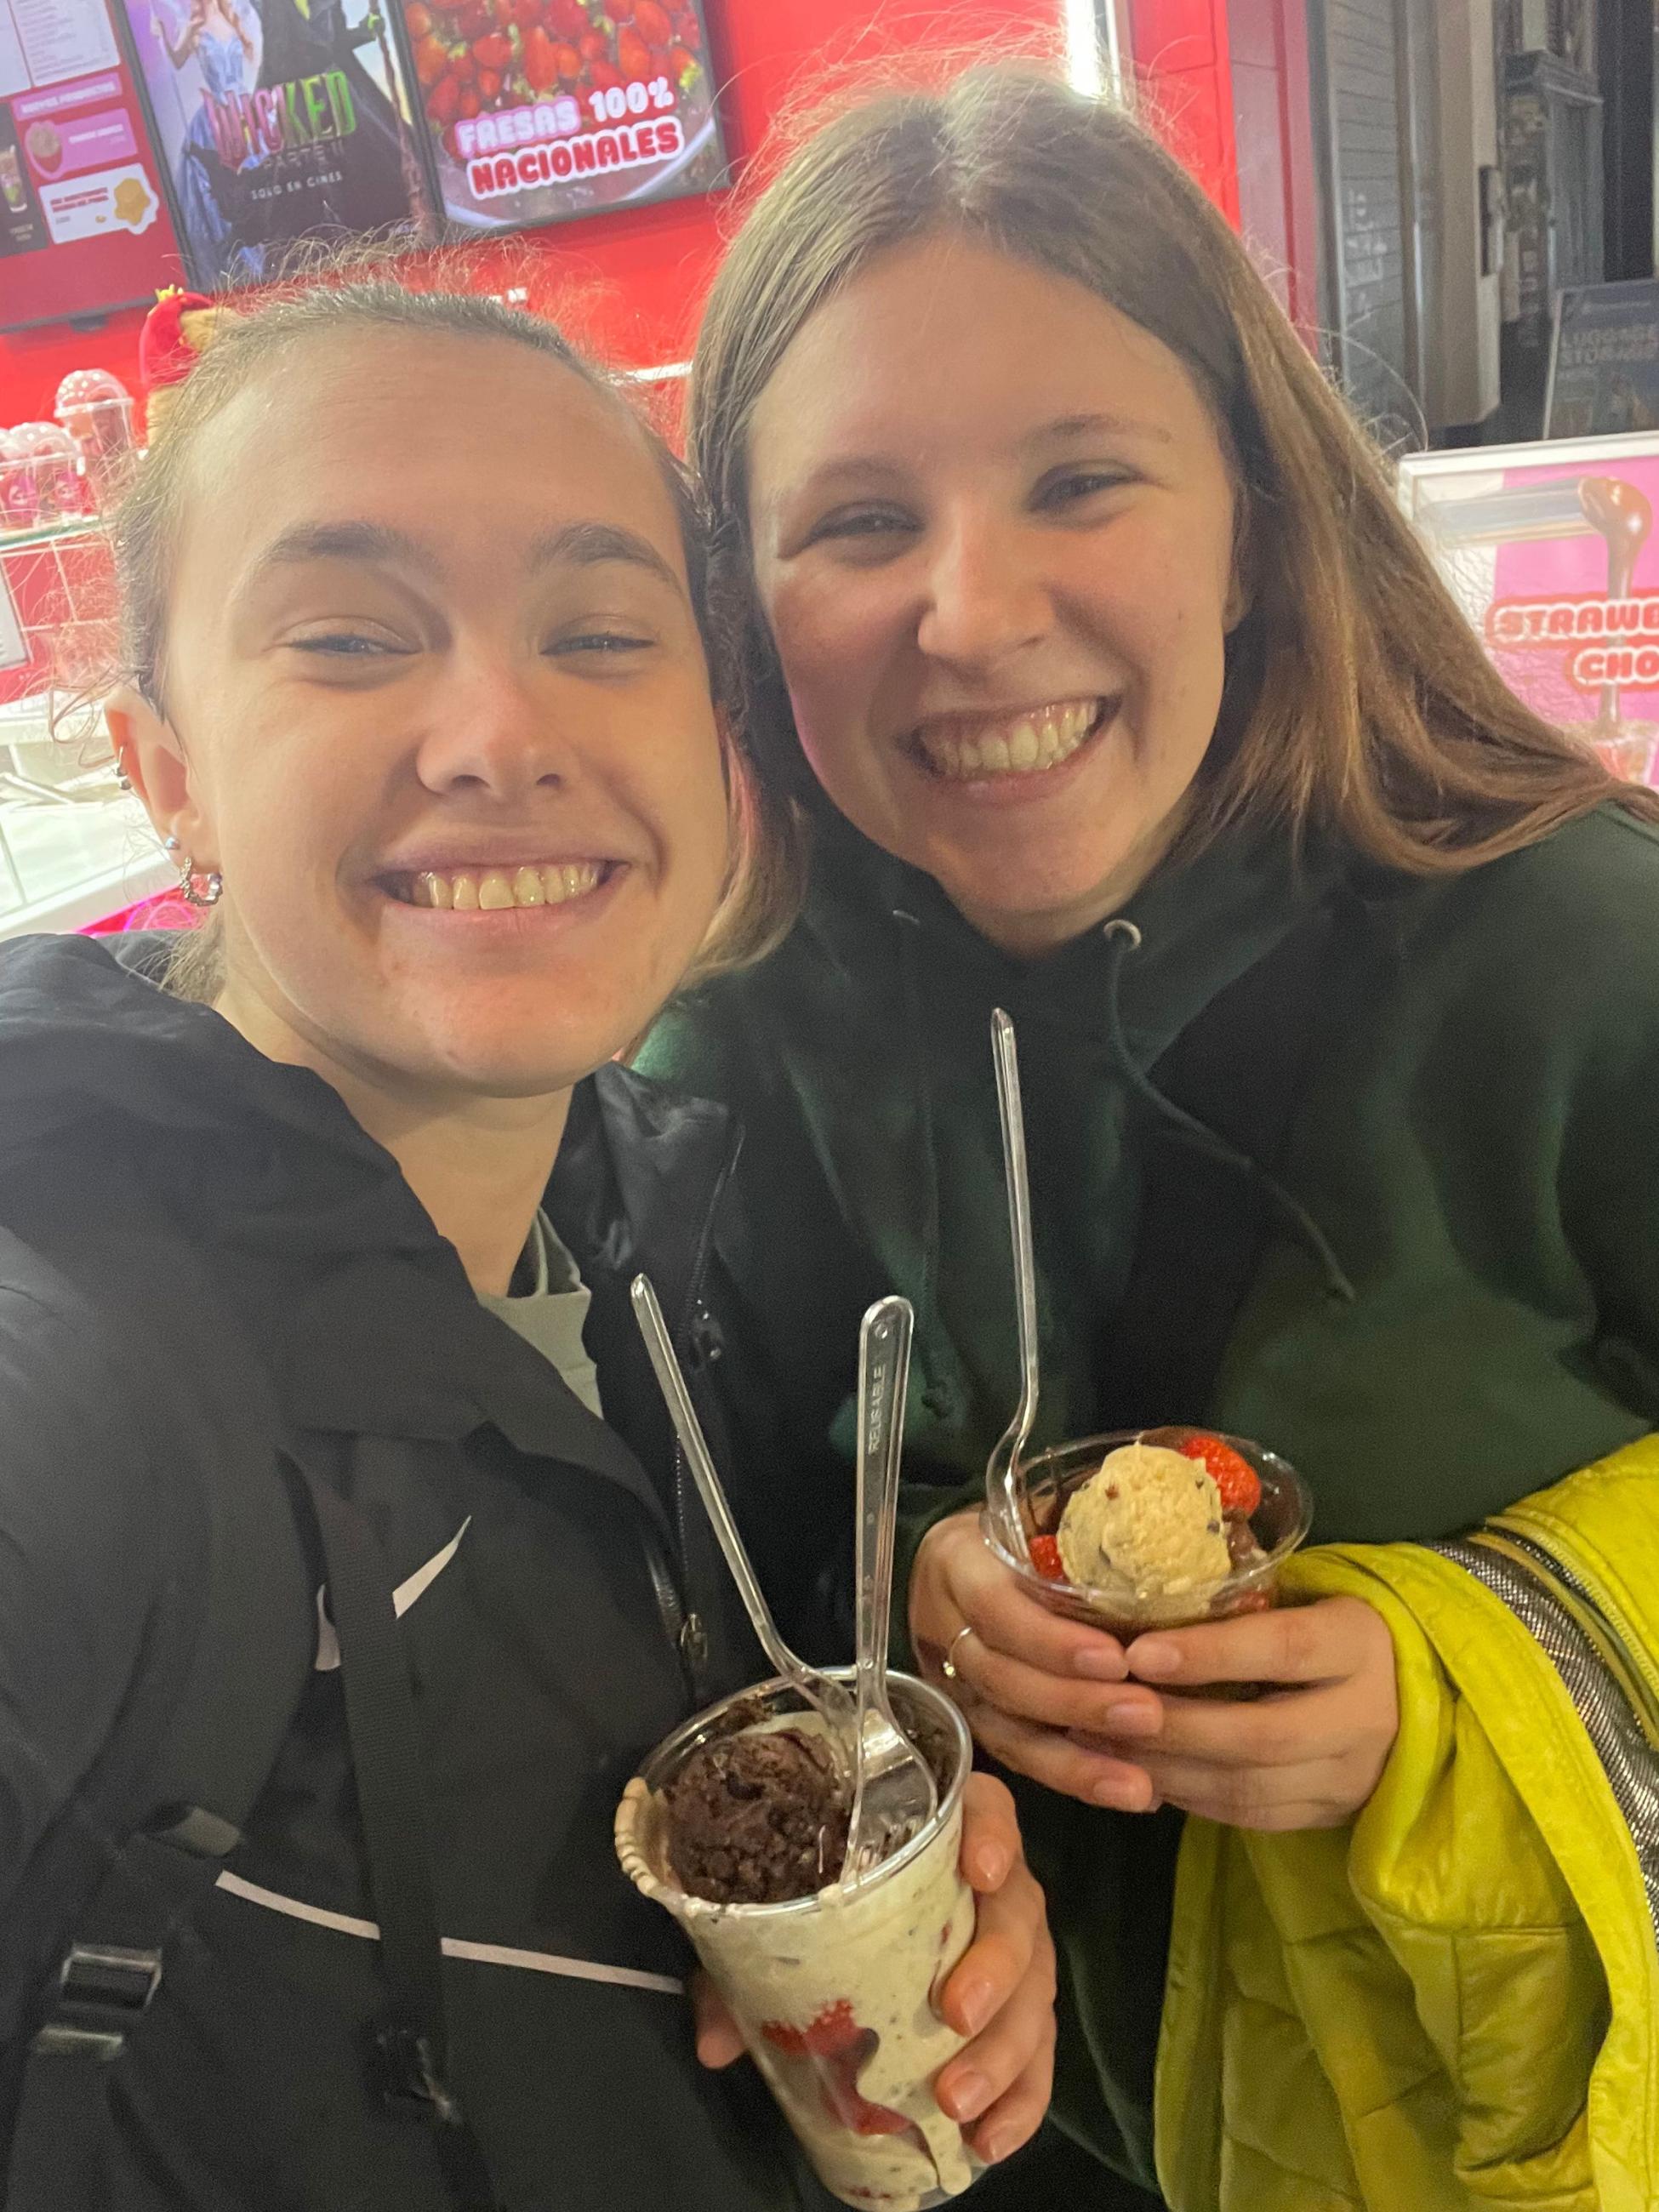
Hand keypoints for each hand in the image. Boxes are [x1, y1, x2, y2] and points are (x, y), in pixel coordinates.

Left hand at [694, 1772, 1054, 2165]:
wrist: (859, 1938)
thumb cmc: (823, 1905)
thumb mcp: (782, 1922)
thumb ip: (746, 1968)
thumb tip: (716, 2041)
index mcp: (944, 1838)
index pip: (988, 1810)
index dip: (993, 1833)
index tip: (979, 1869)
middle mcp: (996, 1886)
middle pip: (1018, 1912)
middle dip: (994, 1966)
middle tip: (954, 2015)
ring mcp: (1016, 1950)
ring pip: (1034, 1990)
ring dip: (1003, 2050)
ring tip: (955, 2102)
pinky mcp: (1022, 2014)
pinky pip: (1039, 2055)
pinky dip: (1022, 2100)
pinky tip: (991, 2140)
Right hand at [911, 1510, 1163, 1808]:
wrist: (965, 1556)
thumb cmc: (1019, 1523)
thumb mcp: (1041, 1508)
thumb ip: (1086, 1522)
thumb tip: (1169, 1516)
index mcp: (958, 1562)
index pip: (997, 1610)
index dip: (1053, 1641)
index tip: (1118, 1658)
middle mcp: (945, 1625)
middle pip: (1003, 1678)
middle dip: (1077, 1704)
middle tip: (1148, 1716)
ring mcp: (954, 1681)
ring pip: (1007, 1730)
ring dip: (1078, 1761)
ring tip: (1142, 1784)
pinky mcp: (974, 1720)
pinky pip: (1019, 1758)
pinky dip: (1073, 1777)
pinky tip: (1131, 1792)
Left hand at [1075, 1596, 1398, 1829]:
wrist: (1414, 1697)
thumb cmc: (1331, 1628)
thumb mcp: (1306, 1600)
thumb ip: (1242, 1604)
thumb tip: (1138, 1600)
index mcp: (1358, 1642)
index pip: (1282, 1649)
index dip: (1208, 1654)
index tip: (1139, 1653)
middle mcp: (1364, 1716)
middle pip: (1261, 1734)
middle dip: (1175, 1727)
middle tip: (1103, 1710)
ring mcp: (1351, 1776)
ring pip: (1250, 1787)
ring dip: (1169, 1769)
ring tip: (1107, 1744)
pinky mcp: (1330, 1814)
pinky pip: (1251, 1816)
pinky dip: (1191, 1797)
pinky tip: (1144, 1773)